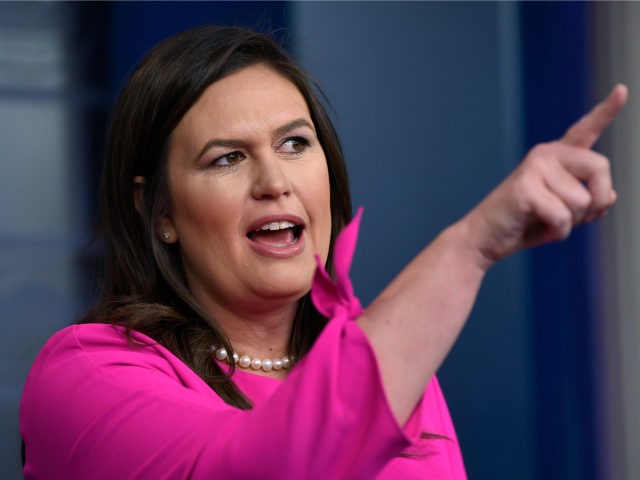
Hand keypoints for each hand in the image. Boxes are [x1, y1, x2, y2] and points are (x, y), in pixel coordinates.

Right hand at [464, 84, 627, 269]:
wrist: (485, 237)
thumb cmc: (525, 223)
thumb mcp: (566, 212)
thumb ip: (590, 200)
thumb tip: (607, 195)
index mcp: (556, 157)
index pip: (585, 129)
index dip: (606, 110)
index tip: (622, 90)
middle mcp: (545, 154)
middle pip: (600, 168)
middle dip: (595, 202)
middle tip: (572, 217)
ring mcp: (534, 167)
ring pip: (583, 200)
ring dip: (571, 222)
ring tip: (546, 221)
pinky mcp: (525, 187)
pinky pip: (562, 216)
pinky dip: (557, 231)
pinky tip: (538, 226)